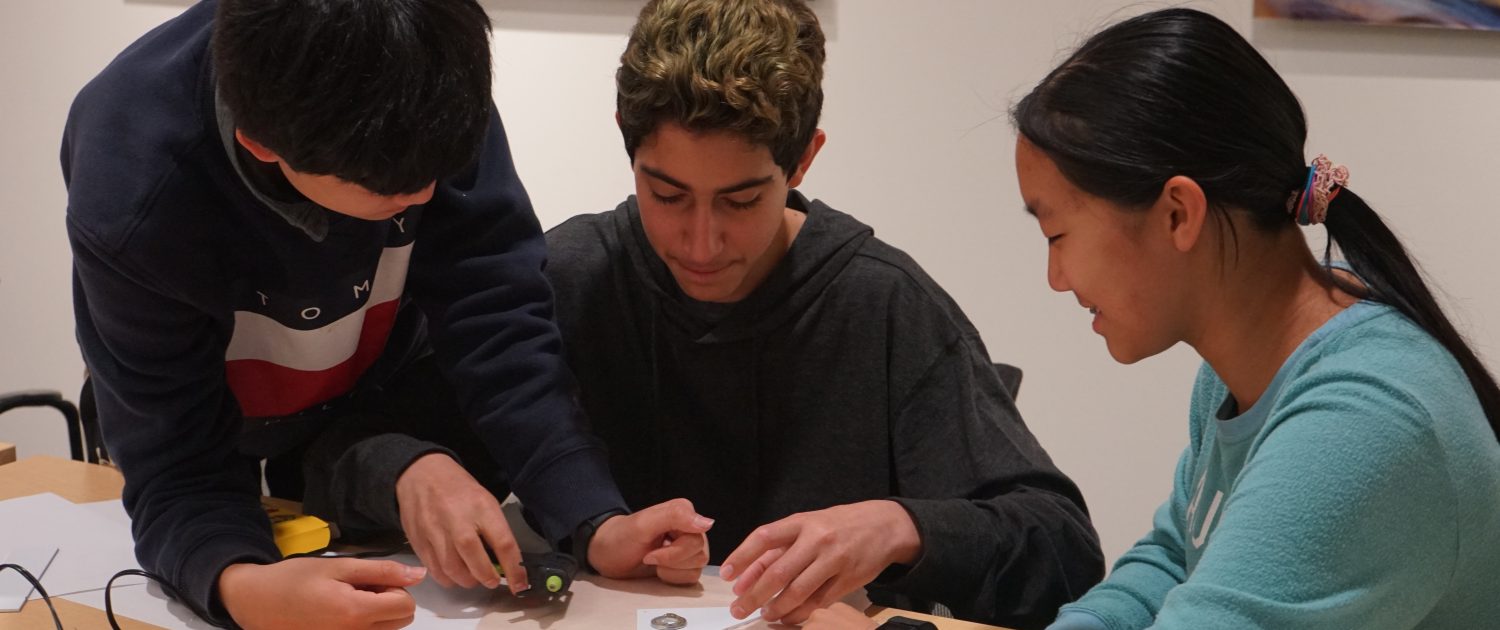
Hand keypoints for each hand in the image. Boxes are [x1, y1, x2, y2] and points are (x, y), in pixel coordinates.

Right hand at [218, 558, 424, 629]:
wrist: (255, 601)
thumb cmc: (294, 580)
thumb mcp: (340, 566)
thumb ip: (383, 571)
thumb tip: (419, 575)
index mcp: (355, 614)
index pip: (406, 606)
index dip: (395, 587)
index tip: (370, 580)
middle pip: (400, 620)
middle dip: (388, 601)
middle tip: (358, 588)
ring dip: (376, 614)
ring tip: (345, 599)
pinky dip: (361, 625)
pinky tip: (338, 613)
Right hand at [395, 453, 525, 592]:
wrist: (421, 473)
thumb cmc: (458, 488)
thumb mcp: (485, 499)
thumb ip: (495, 529)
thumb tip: (506, 562)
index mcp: (481, 507)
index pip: (503, 544)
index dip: (515, 570)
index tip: (520, 583)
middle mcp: (458, 520)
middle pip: (476, 562)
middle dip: (488, 578)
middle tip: (492, 580)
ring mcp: (435, 532)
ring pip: (453, 571)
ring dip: (468, 581)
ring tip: (474, 577)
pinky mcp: (418, 541)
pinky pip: (435, 570)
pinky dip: (448, 579)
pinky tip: (455, 573)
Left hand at [588, 498, 713, 584]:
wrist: (608, 554)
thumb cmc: (622, 537)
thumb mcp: (644, 524)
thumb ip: (675, 516)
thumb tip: (708, 523)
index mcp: (684, 514)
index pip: (697, 539)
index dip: (676, 552)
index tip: (651, 553)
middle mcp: (690, 529)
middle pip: (699, 554)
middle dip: (670, 561)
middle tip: (648, 557)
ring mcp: (688, 548)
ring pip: (697, 567)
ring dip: (671, 570)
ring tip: (653, 561)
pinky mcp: (684, 565)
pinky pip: (692, 577)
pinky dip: (673, 578)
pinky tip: (659, 570)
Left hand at [722, 500, 920, 624]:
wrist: (885, 526)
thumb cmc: (839, 525)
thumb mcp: (808, 525)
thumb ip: (778, 548)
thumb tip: (745, 576)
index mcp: (802, 521)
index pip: (764, 537)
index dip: (742, 557)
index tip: (726, 574)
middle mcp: (817, 539)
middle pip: (778, 572)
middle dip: (753, 594)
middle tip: (738, 608)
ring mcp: (834, 561)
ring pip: (798, 591)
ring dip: (776, 608)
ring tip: (765, 614)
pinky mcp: (848, 580)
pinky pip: (818, 602)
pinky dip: (799, 613)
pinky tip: (787, 617)